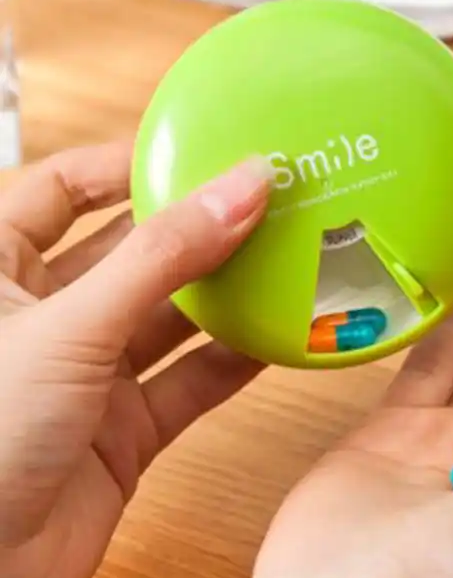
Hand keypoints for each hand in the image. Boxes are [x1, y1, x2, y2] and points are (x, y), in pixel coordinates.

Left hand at [0, 141, 271, 577]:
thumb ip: (162, 258)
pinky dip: (233, 360)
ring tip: (283, 256)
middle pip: (132, 250)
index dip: (126, 164)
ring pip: (169, 316)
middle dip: (194, 227)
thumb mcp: (69, 328)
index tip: (196, 149)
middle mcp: (45, 316)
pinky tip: (276, 336)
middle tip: (260, 200)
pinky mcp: (123, 428)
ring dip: (224, 292)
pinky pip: (189, 380)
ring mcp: (87, 373)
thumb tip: (238, 189)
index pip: (63, 190)